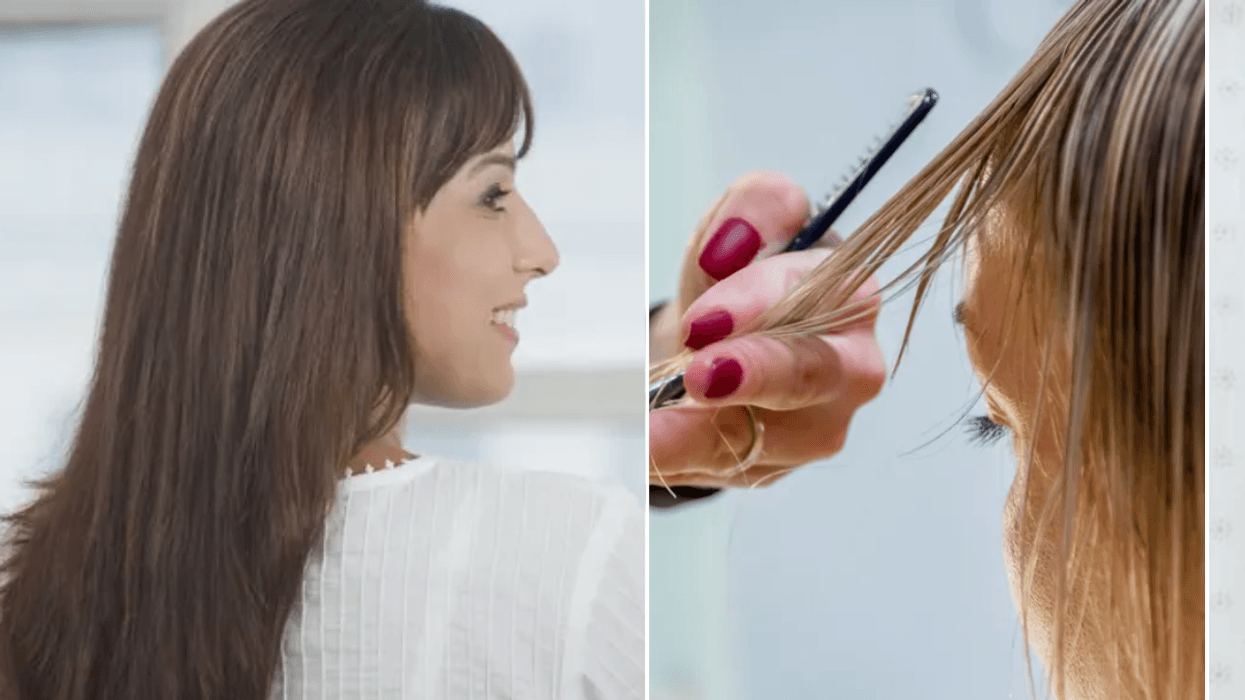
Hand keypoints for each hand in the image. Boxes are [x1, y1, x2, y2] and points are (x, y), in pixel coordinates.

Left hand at [649, 172, 886, 488]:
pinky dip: (681, 457)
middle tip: (700, 375)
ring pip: (769, 436)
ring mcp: (818, 426)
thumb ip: (753, 208)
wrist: (717, 343)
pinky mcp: (774, 465)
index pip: (821, 291)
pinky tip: (647, 450)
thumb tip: (732, 242)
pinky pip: (729, 467)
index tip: (704, 318)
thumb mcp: (739, 227)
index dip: (759, 302)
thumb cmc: (738, 281)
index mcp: (852, 293)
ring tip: (653, 431)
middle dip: (756, 373)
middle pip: (815, 372)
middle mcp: (852, 366)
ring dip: (704, 432)